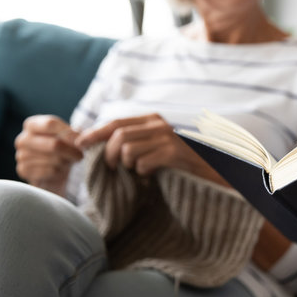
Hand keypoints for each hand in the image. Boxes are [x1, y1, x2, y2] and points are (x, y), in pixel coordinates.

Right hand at [15, 115, 82, 194]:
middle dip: (72, 151)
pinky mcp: (24, 171)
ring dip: (67, 162)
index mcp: (32, 125)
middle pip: (55, 144)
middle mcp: (23, 139)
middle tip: (80, 154)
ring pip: (55, 160)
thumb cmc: (62, 149)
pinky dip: (60, 172)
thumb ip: (75, 134)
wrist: (52, 171)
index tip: (83, 140)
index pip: (51, 124)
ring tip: (66, 161)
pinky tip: (58, 170)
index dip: (70, 133)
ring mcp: (21, 155)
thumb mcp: (69, 137)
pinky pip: (50, 171)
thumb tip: (82, 138)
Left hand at [75, 113, 227, 183]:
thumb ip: (138, 141)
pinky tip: (152, 176)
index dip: (95, 133)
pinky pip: (143, 163)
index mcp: (154, 120)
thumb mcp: (159, 145)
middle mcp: (160, 125)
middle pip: (118, 135)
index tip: (79, 143)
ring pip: (127, 149)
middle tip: (112, 168)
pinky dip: (143, 173)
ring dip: (128, 165)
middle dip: (108, 154)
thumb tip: (104, 145)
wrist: (216, 171)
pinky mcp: (174, 153)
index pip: (116, 122)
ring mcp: (168, 138)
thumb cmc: (183, 162)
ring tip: (138, 172)